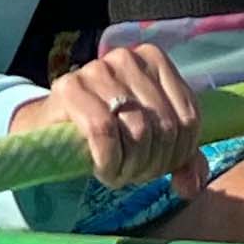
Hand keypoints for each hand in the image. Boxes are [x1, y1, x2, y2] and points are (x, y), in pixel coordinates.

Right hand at [8, 43, 205, 194]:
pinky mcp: (69, 87)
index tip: (158, 167)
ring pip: (137, 131)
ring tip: (118, 172)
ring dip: (130, 166)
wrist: (54, 126)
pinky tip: (103, 170)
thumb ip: (182, 160)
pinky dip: (108, 161)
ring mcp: (97, 69)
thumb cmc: (113, 132)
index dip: (178, 155)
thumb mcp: (154, 143)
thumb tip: (189, 185)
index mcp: (155, 60)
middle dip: (152, 164)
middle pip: (164, 127)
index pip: (189, 118)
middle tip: (134, 174)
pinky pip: (104, 132)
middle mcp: (128, 58)